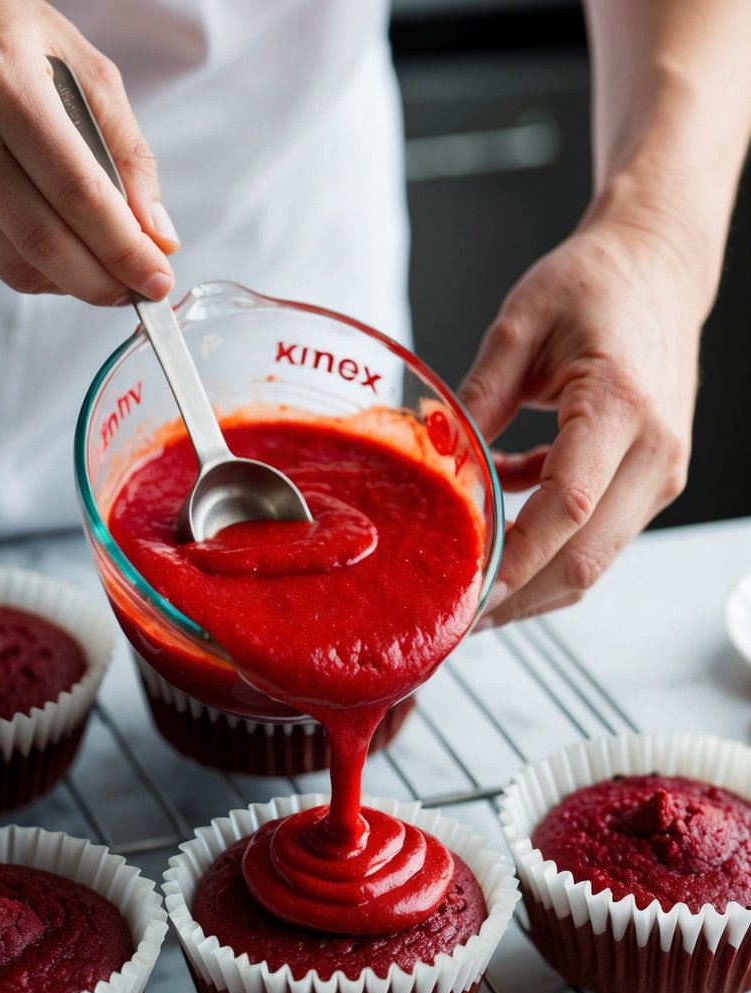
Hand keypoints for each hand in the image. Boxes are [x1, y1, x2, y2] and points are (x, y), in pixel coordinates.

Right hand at [0, 0, 177, 303]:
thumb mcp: (78, 63)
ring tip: (107, 279)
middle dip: (104, 283)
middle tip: (139, 291)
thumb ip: (127, 149)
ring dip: (72, 286)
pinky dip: (35, 273)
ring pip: (14, 262)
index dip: (125, 250)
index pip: (80, 195)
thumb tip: (156, 233)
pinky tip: (63, 262)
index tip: (157, 278)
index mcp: (6, 87)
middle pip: (45, 242)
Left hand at [460, 214, 701, 626]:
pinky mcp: (654, 481)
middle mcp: (655, 450)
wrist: (658, 269)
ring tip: (475, 592)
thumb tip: (434, 459)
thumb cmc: (595, 285)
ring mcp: (662, 472)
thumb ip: (476, 397)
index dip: (516, 561)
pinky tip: (506, 536)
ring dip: (534, 584)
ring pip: (596, 560)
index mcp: (621, 404)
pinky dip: (551, 549)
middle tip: (460, 618)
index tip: (469, 595)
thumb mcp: (519, 325)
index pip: (568, 506)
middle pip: (587, 557)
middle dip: (520, 599)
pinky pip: (599, 537)